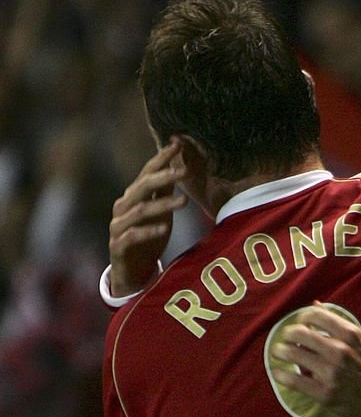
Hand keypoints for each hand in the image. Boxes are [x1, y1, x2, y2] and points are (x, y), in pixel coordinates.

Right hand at [109, 139, 187, 296]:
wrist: (131, 272)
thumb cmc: (147, 238)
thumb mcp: (159, 212)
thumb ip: (165, 191)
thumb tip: (179, 165)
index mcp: (134, 195)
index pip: (147, 172)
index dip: (161, 158)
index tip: (178, 144)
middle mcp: (123, 207)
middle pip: (142, 187)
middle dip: (163, 177)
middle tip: (185, 170)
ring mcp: (118, 226)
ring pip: (140, 211)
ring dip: (162, 204)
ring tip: (184, 202)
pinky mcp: (118, 246)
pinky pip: (132, 236)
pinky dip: (148, 231)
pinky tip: (164, 229)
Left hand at [271, 303, 360, 416]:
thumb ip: (339, 323)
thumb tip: (316, 304)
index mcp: (350, 334)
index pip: (315, 315)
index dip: (302, 317)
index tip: (299, 324)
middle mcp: (340, 350)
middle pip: (298, 333)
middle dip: (287, 334)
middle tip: (284, 340)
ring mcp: (331, 372)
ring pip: (292, 354)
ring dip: (280, 352)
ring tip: (278, 353)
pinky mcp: (324, 393)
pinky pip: (294, 380)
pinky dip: (282, 375)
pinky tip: (279, 374)